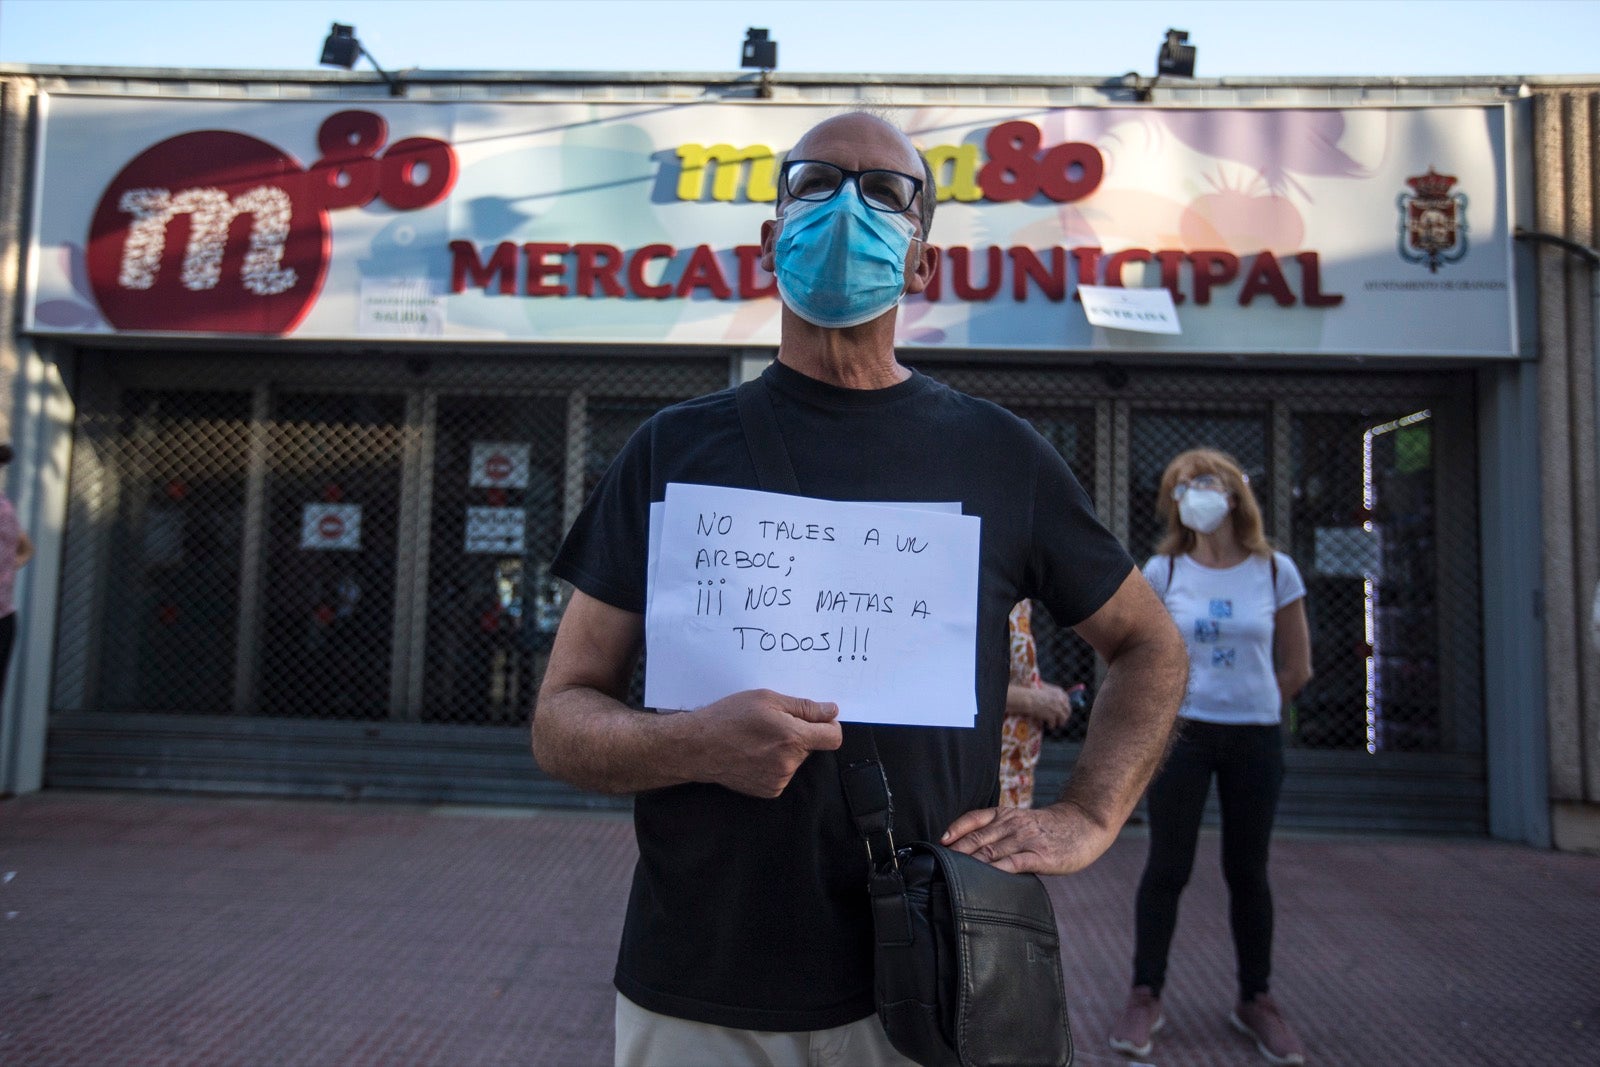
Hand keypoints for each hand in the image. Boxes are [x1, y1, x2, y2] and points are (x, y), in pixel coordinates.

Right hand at [684, 688, 841, 798]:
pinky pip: (783, 774)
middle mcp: (789, 763)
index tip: (818, 719)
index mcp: (793, 738)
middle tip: (773, 724)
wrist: (698, 747)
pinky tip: (754, 755)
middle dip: (800, 735)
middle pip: (812, 747)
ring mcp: (779, 780)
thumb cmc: (729, 717)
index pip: (833, 737)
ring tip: (759, 740)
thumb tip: (831, 711)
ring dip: (786, 750)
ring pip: (796, 760)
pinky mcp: (769, 791)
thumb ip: (804, 707)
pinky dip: (774, 764)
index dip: (829, 725)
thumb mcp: (767, 699)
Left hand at [939, 800, 1119, 875]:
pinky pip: (1013, 863)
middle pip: (978, 838)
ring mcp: (1026, 839)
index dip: (955, 829)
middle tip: (937, 864)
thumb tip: (970, 853)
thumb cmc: (1049, 828)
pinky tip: (984, 880)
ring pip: (991, 851)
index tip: (939, 842)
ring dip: (970, 863)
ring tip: (952, 874)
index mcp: (1006, 815)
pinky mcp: (1040, 856)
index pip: (974, 818)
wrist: (1084, 824)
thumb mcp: (1021, 822)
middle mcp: (1012, 824)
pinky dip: (996, 871)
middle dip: (956, 851)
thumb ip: (999, 833)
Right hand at [1012, 681, 1074, 728]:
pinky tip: (1048, 726)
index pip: (1067, 700)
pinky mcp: (1052, 716)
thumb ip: (1050, 694)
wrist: (1027, 699)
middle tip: (1061, 720)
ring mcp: (1057, 708)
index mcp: (1059, 692)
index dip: (1065, 706)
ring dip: (1060, 722)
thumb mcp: (1043, 689)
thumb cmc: (1031, 692)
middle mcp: (1060, 700)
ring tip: (1055, 725)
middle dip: (1065, 716)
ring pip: (1063, 718)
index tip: (1063, 710)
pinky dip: (1051, 726)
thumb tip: (1054, 701)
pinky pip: (1054, 724)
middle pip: (1067, 710)